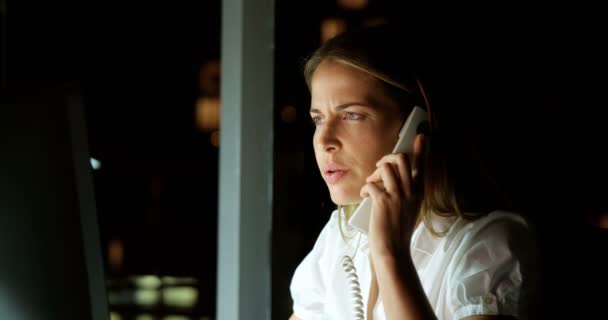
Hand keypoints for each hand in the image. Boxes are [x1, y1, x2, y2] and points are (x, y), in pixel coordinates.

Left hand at [360, 133, 425, 259]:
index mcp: (418, 193)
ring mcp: (397, 196)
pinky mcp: (383, 202)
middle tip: (380, 168)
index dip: (421, 150)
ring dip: (375, 173)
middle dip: (387, 157)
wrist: (393, 251)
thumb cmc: (397, 233)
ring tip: (371, 185)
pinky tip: (365, 196)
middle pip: (401, 159)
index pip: (421, 167)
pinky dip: (365, 188)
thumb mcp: (408, 211)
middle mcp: (410, 192)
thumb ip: (404, 195)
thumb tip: (389, 182)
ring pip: (386, 167)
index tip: (422, 136)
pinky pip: (371, 183)